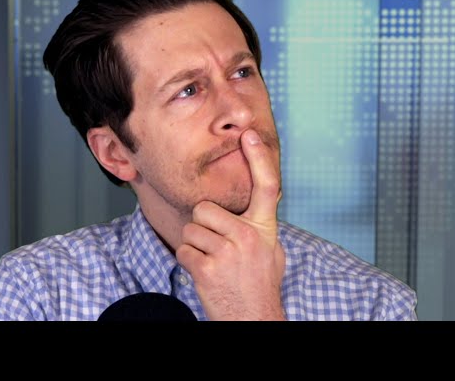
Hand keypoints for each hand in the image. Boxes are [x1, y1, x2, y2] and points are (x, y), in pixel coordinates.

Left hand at [176, 129, 285, 320]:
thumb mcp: (270, 250)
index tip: (249, 135)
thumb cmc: (259, 284)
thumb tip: (254, 201)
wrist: (254, 319)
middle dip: (203, 226)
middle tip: (216, 245)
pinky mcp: (208, 268)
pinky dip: (189, 262)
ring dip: (195, 246)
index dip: (259, 158)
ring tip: (213, 262)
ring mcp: (229, 252)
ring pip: (191, 229)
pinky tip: (205, 273)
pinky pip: (184, 250)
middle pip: (205, 209)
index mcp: (265, 229)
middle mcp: (249, 236)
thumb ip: (258, 225)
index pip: (267, 186)